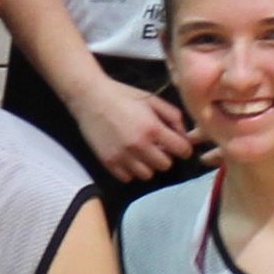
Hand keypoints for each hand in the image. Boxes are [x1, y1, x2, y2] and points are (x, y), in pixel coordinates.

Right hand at [76, 72, 197, 183]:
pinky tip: (127, 156)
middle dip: (165, 155)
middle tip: (156, 145)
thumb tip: (184, 135)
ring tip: (141, 151)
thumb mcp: (152, 99)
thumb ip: (173, 116)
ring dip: (148, 164)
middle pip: (166, 165)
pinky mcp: (108, 163)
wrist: (89, 97)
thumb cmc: (123, 95)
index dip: (184, 147)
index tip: (178, 144)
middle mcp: (139, 146)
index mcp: (153, 129)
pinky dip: (130, 169)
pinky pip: (128, 178)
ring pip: (147, 174)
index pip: (182, 150)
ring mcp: (123, 157)